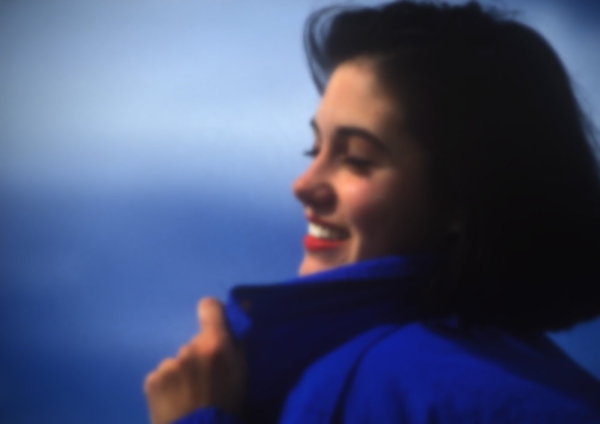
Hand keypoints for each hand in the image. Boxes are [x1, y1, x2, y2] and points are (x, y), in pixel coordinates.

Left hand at [144, 297, 245, 423]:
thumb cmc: (228, 408)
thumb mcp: (242, 376)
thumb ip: (238, 346)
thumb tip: (237, 323)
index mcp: (215, 344)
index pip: (209, 307)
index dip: (212, 314)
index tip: (215, 326)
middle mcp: (189, 348)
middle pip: (195, 343)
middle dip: (200, 356)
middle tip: (205, 381)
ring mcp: (167, 365)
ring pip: (178, 362)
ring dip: (183, 373)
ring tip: (189, 397)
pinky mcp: (151, 381)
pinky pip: (162, 377)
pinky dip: (168, 387)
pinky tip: (174, 403)